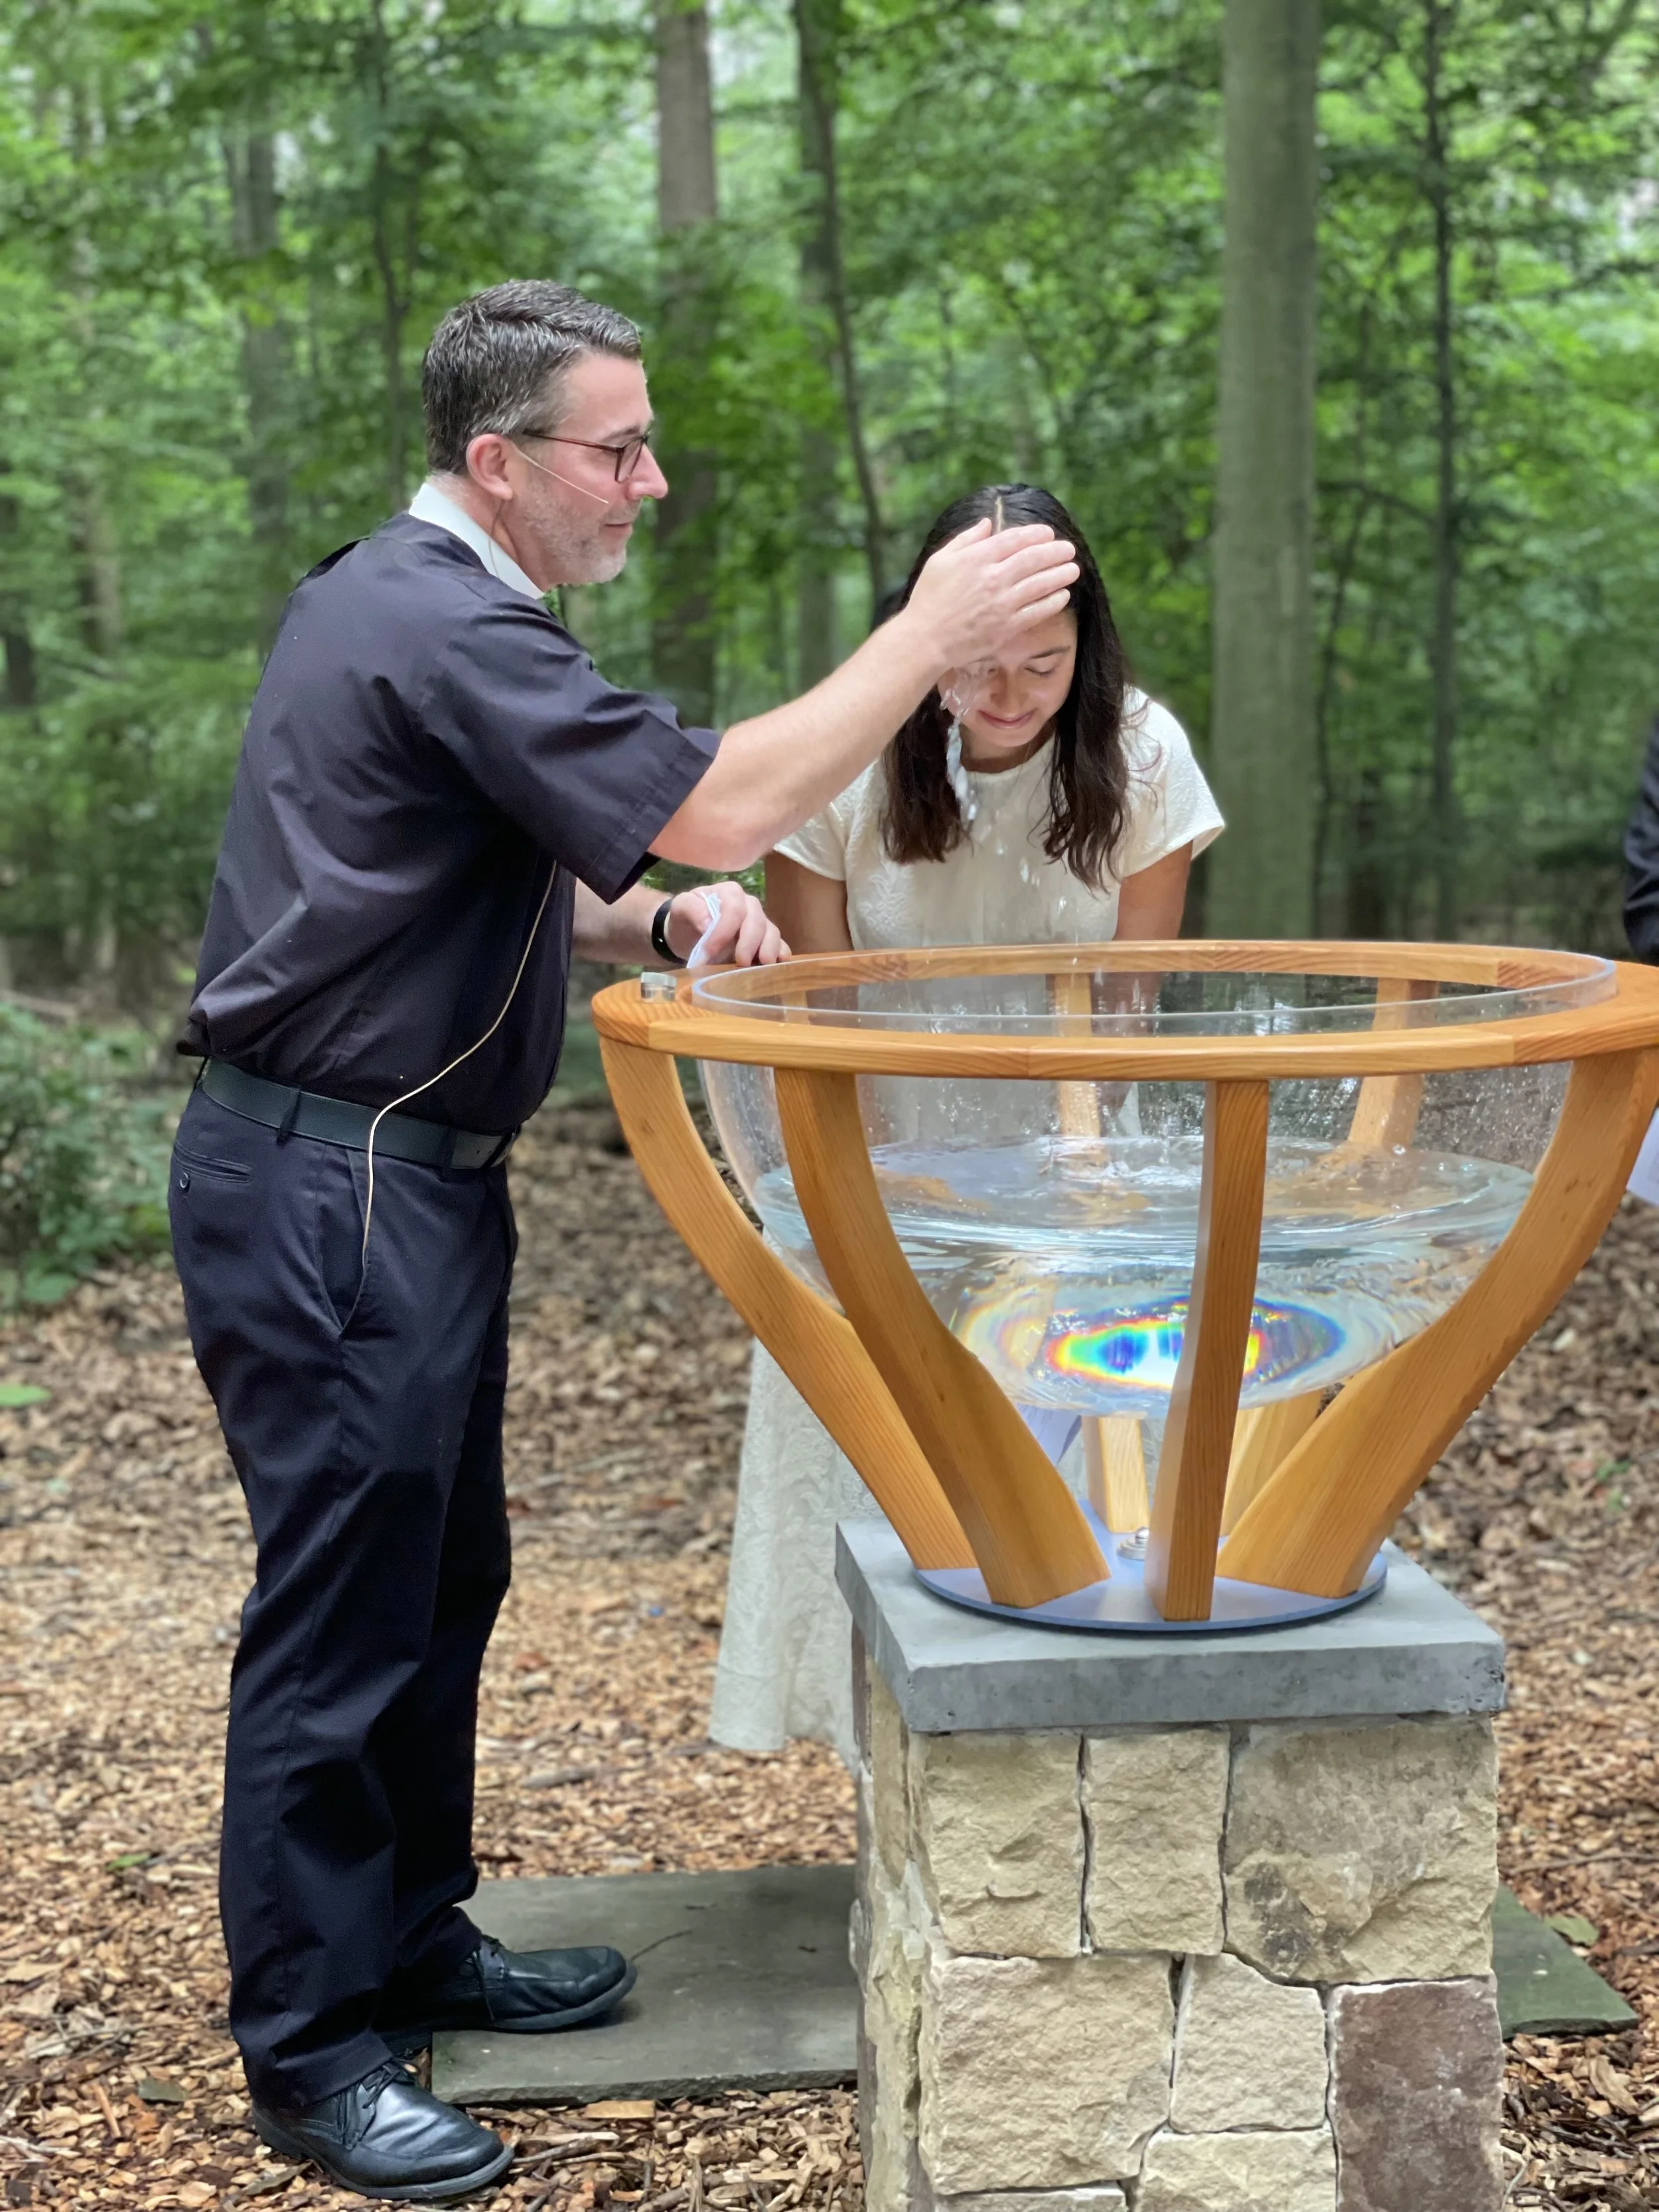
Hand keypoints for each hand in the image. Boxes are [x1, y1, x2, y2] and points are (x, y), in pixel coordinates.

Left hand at [665, 881, 789, 966]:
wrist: (688, 936)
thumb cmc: (686, 920)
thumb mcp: (680, 908)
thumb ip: (691, 909)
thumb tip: (708, 924)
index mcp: (730, 893)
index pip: (734, 909)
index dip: (724, 930)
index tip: (710, 951)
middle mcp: (749, 905)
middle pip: (756, 921)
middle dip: (749, 943)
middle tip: (741, 962)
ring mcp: (759, 923)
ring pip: (772, 931)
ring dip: (769, 949)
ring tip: (763, 964)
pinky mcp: (765, 941)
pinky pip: (780, 944)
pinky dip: (781, 954)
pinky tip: (778, 964)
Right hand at [901, 518, 1079, 670]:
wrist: (926, 639)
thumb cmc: (929, 599)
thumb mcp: (940, 560)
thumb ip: (966, 539)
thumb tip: (988, 523)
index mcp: (977, 558)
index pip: (1015, 539)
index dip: (1036, 534)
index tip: (1048, 533)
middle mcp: (993, 578)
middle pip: (1033, 559)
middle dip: (1055, 552)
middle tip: (1069, 549)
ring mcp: (1002, 603)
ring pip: (1040, 584)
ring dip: (1060, 575)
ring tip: (1074, 569)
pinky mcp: (1007, 627)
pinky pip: (1037, 611)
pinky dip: (1053, 601)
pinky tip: (1063, 595)